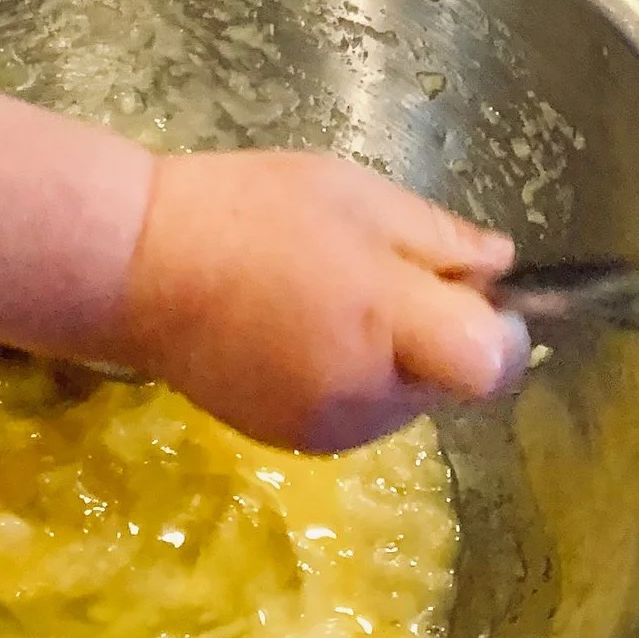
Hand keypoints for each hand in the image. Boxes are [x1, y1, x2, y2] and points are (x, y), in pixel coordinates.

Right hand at [110, 150, 528, 452]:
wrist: (136, 267)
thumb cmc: (247, 213)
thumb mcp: (353, 194)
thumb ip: (438, 237)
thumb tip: (501, 267)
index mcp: (387, 323)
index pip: (492, 362)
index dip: (502, 325)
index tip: (472, 288)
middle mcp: (368, 396)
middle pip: (453, 382)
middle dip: (439, 334)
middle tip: (380, 274)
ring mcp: (330, 430)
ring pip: (406, 400)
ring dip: (395, 360)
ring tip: (329, 301)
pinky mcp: (294, 443)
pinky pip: (358, 413)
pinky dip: (351, 379)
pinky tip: (301, 332)